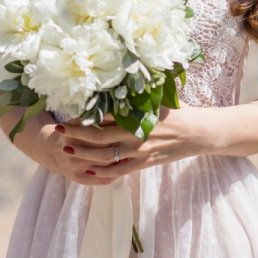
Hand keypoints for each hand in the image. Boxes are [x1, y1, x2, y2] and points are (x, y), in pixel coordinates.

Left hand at [51, 105, 210, 182]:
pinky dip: (102, 172)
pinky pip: (118, 171)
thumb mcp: (157, 99)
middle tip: (59, 131)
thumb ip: (136, 96)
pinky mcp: (144, 164)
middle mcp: (135, 134)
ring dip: (83, 153)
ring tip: (67, 149)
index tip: (69, 113)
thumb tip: (117, 85)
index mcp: (137, 115)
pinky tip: (88, 170)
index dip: (85, 116)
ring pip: (104, 156)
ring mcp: (139, 152)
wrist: (198, 132)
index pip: (105, 115)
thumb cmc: (178, 111)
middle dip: (76, 134)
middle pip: (99, 136)